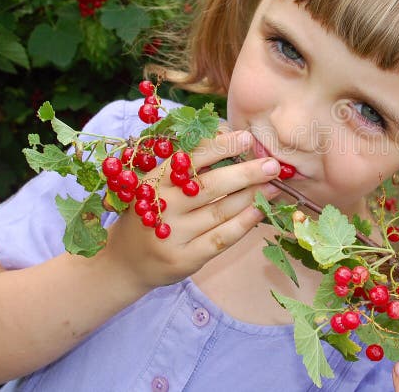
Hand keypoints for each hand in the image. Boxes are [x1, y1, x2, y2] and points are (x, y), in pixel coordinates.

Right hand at [102, 129, 281, 289]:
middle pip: (210, 186)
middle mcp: (162, 206)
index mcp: (154, 180)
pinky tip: (260, 211)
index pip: (190, 158)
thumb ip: (186, 166)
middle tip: (273, 164)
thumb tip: (229, 138)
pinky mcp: (186, 258)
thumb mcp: (157, 185)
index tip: (247, 137)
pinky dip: (244, 223)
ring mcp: (173, 234)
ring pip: (220, 211)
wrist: (125, 261)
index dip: (220, 146)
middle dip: (246, 173)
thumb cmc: (150, 213)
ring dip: (251, 196)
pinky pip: (221, 238)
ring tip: (274, 185)